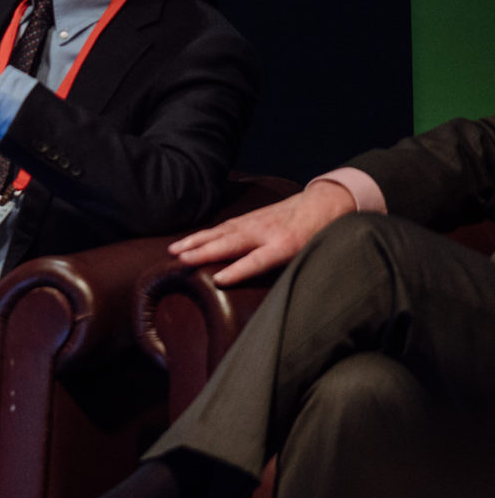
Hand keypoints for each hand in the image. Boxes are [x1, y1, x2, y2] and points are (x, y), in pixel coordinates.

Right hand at [168, 181, 355, 284]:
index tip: (219, 280)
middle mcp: (265, 233)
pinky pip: (222, 227)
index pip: (258, 260)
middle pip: (230, 243)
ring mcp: (254, 223)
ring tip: (174, 250)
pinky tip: (190, 240)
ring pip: (220, 232)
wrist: (323, 203)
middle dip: (204, 251)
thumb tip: (277, 294)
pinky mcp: (248, 218)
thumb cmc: (318, 235)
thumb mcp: (312, 254)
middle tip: (181, 260)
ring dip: (195, 241)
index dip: (238, 270)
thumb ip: (292, 270)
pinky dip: (203, 234)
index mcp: (285, 246)